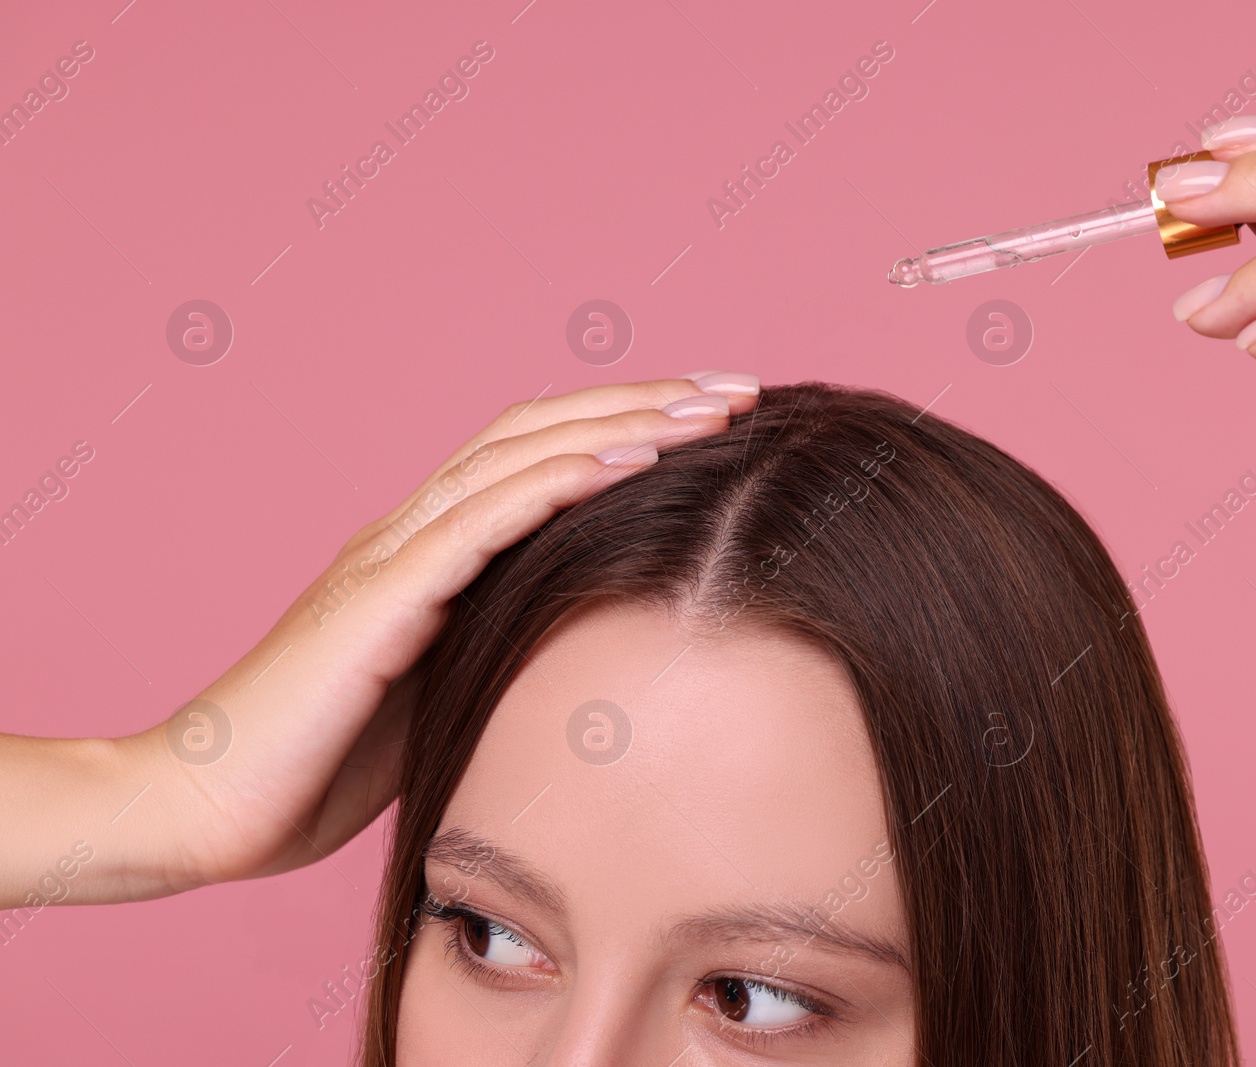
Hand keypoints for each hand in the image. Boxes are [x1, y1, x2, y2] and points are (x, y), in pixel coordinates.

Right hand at [0, 373, 759, 906]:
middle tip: (744, 388)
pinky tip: (630, 460)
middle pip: (544, 431)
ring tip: (713, 408)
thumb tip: (596, 651)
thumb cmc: (323, 763)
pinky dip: (558, 482)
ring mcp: (391, 556)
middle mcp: (412, 531)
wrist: (206, 809)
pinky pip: (480, 522)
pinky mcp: (376, 602)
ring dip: (625, 422)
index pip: (542, 456)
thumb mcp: (443, 691)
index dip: (630, 425)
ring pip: (521, 456)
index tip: (719, 419)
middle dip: (650, 401)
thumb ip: (502, 648)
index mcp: (430, 551)